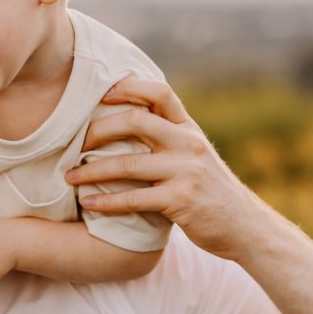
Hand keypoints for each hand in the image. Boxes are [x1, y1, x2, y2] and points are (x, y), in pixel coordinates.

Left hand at [67, 77, 259, 259]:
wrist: (243, 225)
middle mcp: (189, 143)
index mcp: (189, 129)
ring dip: (92, 170)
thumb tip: (130, 122)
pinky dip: (106, 201)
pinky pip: (134, 198)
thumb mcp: (196, 156)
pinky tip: (87, 204)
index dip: (128, 87)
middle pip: (136, 120)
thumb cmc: (210, 191)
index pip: (160, 92)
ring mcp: (186, 171)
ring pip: (128, 164)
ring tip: (69, 177)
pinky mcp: (180, 200)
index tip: (101, 95)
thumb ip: (170, 138)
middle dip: (98, 130)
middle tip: (75, 144)